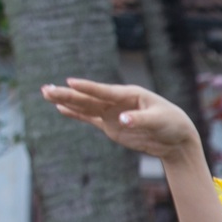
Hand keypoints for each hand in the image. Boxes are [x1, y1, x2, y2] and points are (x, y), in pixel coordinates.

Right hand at [42, 79, 199, 161]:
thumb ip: (140, 120)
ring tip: (45, 93)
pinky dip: (76, 114)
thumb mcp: (159, 121)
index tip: (70, 82)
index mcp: (129, 95)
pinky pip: (89, 118)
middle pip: (88, 97)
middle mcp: (117, 101)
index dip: (88, 88)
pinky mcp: (111, 125)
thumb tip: (122, 120)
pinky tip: (60, 108)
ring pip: (85, 106)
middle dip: (67, 94)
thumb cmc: (171, 124)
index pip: (104, 91)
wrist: (175, 139)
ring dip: (66, 101)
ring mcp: (112, 113)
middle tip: (46, 88)